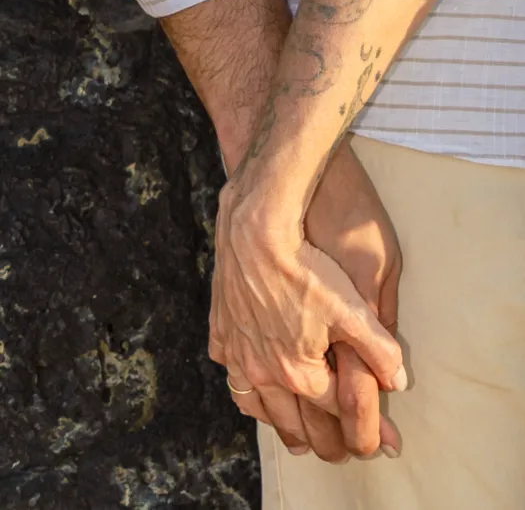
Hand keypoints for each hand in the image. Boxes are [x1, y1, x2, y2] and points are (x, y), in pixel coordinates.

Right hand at [209, 141, 406, 459]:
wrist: (256, 232)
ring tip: (287, 431)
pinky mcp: (222, 327)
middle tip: (332, 451)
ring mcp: (238, 350)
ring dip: (273, 419)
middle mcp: (263, 370)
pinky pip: (227, 366)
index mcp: (298, 371)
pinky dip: (239, 379)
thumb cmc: (306, 268)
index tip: (377, 442)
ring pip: (252, 401)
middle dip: (314, 438)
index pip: (332, 409)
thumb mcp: (353, 308)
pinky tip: (245, 376)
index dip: (360, 426)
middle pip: (289, 418)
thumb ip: (379, 349)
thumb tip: (398, 381)